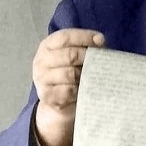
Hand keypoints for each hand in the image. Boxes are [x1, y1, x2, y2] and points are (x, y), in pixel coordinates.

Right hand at [32, 28, 104, 145]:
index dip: (84, 37)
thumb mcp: (78, 62)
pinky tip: (83, 93)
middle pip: (69, 54)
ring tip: (92, 81)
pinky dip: (79, 92)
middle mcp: (41, 62)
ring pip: (69, 73)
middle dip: (88, 58)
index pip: (64, 36)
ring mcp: (41, 80)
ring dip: (85, 77)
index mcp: (48, 47)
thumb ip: (88, 51)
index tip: (102, 42)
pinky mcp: (47, 98)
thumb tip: (105, 45)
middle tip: (102, 64)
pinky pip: (67, 92)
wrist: (61, 110)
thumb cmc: (75, 80)